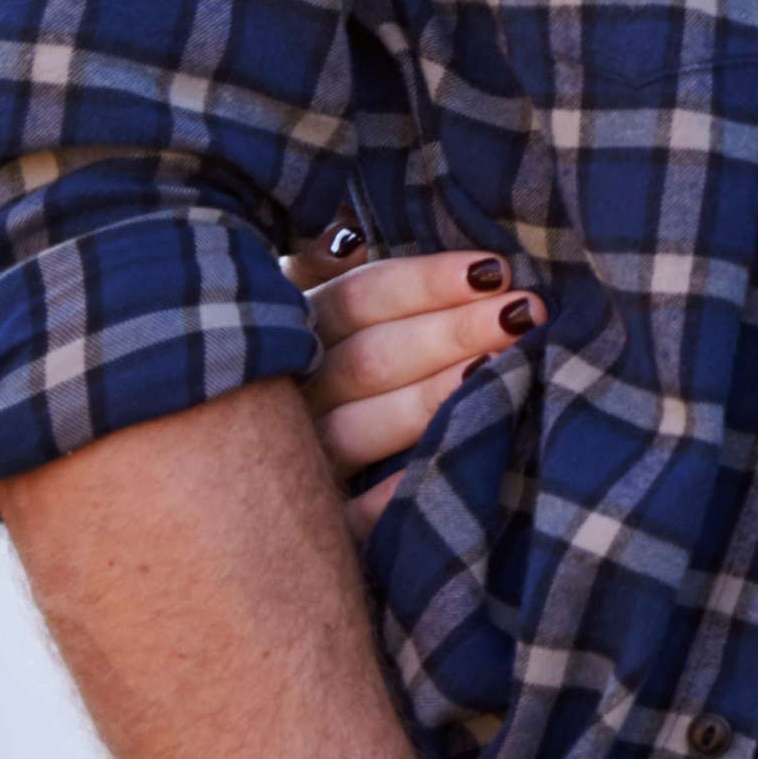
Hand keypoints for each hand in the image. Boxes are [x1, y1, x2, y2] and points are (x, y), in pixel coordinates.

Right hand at [293, 230, 534, 538]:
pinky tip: (442, 470)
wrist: (232, 462)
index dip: (426, 282)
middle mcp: (289, 394)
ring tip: (495, 373)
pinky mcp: (313, 524)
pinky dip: (388, 501)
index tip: (497, 269)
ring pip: (356, 431)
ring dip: (426, 402)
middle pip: (369, 360)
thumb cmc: (314, 351)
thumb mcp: (311, 293)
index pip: (359, 298)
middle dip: (450, 333)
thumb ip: (328, 261)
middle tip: (525, 313)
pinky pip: (346, 518)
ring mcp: (295, 461)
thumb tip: (353, 234)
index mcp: (294, 327)